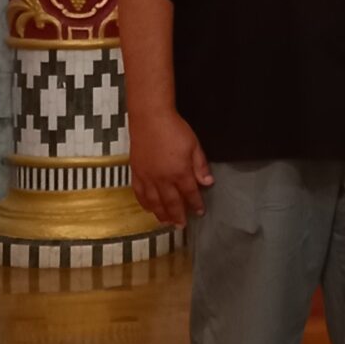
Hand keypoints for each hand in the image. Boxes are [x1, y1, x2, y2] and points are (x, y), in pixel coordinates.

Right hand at [130, 108, 213, 225]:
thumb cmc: (174, 129)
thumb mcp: (194, 145)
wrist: (150, 118)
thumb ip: (200, 166)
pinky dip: (144, 203)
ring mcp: (147, 177)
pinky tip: (148, 208)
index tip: (200, 212)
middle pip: (171, 203)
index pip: (190, 193)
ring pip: (154, 202)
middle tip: (181, 225)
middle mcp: (163, 179)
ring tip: (166, 222)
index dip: (196, 204)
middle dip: (177, 215)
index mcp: (179, 172)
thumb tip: (208, 182)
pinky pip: (139, 193)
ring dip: (160, 214)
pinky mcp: (136, 172)